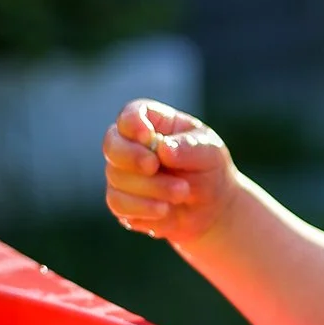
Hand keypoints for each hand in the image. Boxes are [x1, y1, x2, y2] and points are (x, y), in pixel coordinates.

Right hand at [104, 99, 238, 244]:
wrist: (211, 207)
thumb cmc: (209, 169)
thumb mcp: (210, 152)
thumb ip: (189, 147)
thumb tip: (163, 149)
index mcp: (153, 122)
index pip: (130, 115)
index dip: (132, 123)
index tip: (146, 136)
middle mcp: (130, 145)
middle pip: (112, 144)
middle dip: (131, 156)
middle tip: (154, 166)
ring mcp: (122, 174)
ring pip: (117, 177)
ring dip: (151, 187)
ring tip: (182, 192)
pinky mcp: (121, 202)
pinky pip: (119, 204)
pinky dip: (143, 208)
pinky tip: (165, 209)